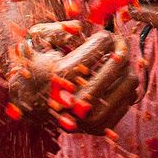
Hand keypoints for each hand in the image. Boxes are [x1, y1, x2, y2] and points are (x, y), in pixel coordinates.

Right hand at [17, 20, 139, 134]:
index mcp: (61, 75)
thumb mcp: (38, 41)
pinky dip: (123, 86)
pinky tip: (110, 82)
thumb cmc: (36, 66)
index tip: (103, 36)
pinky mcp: (99, 128)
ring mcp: (89, 118)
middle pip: (119, 62)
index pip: (102, 44)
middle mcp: (77, 101)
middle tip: (116, 43)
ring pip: (130, 80)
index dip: (106, 35)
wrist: (28, 104)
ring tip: (113, 62)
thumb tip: (84, 29)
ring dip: (125, 67)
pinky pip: (129, 98)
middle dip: (120, 46)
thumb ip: (60, 29)